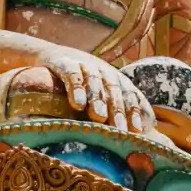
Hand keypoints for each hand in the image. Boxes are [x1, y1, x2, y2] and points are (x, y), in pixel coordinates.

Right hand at [38, 47, 154, 133]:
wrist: (53, 56)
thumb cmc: (82, 86)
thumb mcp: (100, 96)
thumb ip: (115, 112)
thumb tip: (136, 135)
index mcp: (117, 80)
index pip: (130, 95)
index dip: (134, 112)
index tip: (136, 131)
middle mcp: (104, 72)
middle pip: (114, 91)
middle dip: (118, 110)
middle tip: (120, 129)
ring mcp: (85, 65)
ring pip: (95, 82)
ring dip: (98, 100)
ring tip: (99, 117)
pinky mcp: (65, 63)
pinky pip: (72, 76)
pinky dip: (76, 89)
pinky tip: (77, 104)